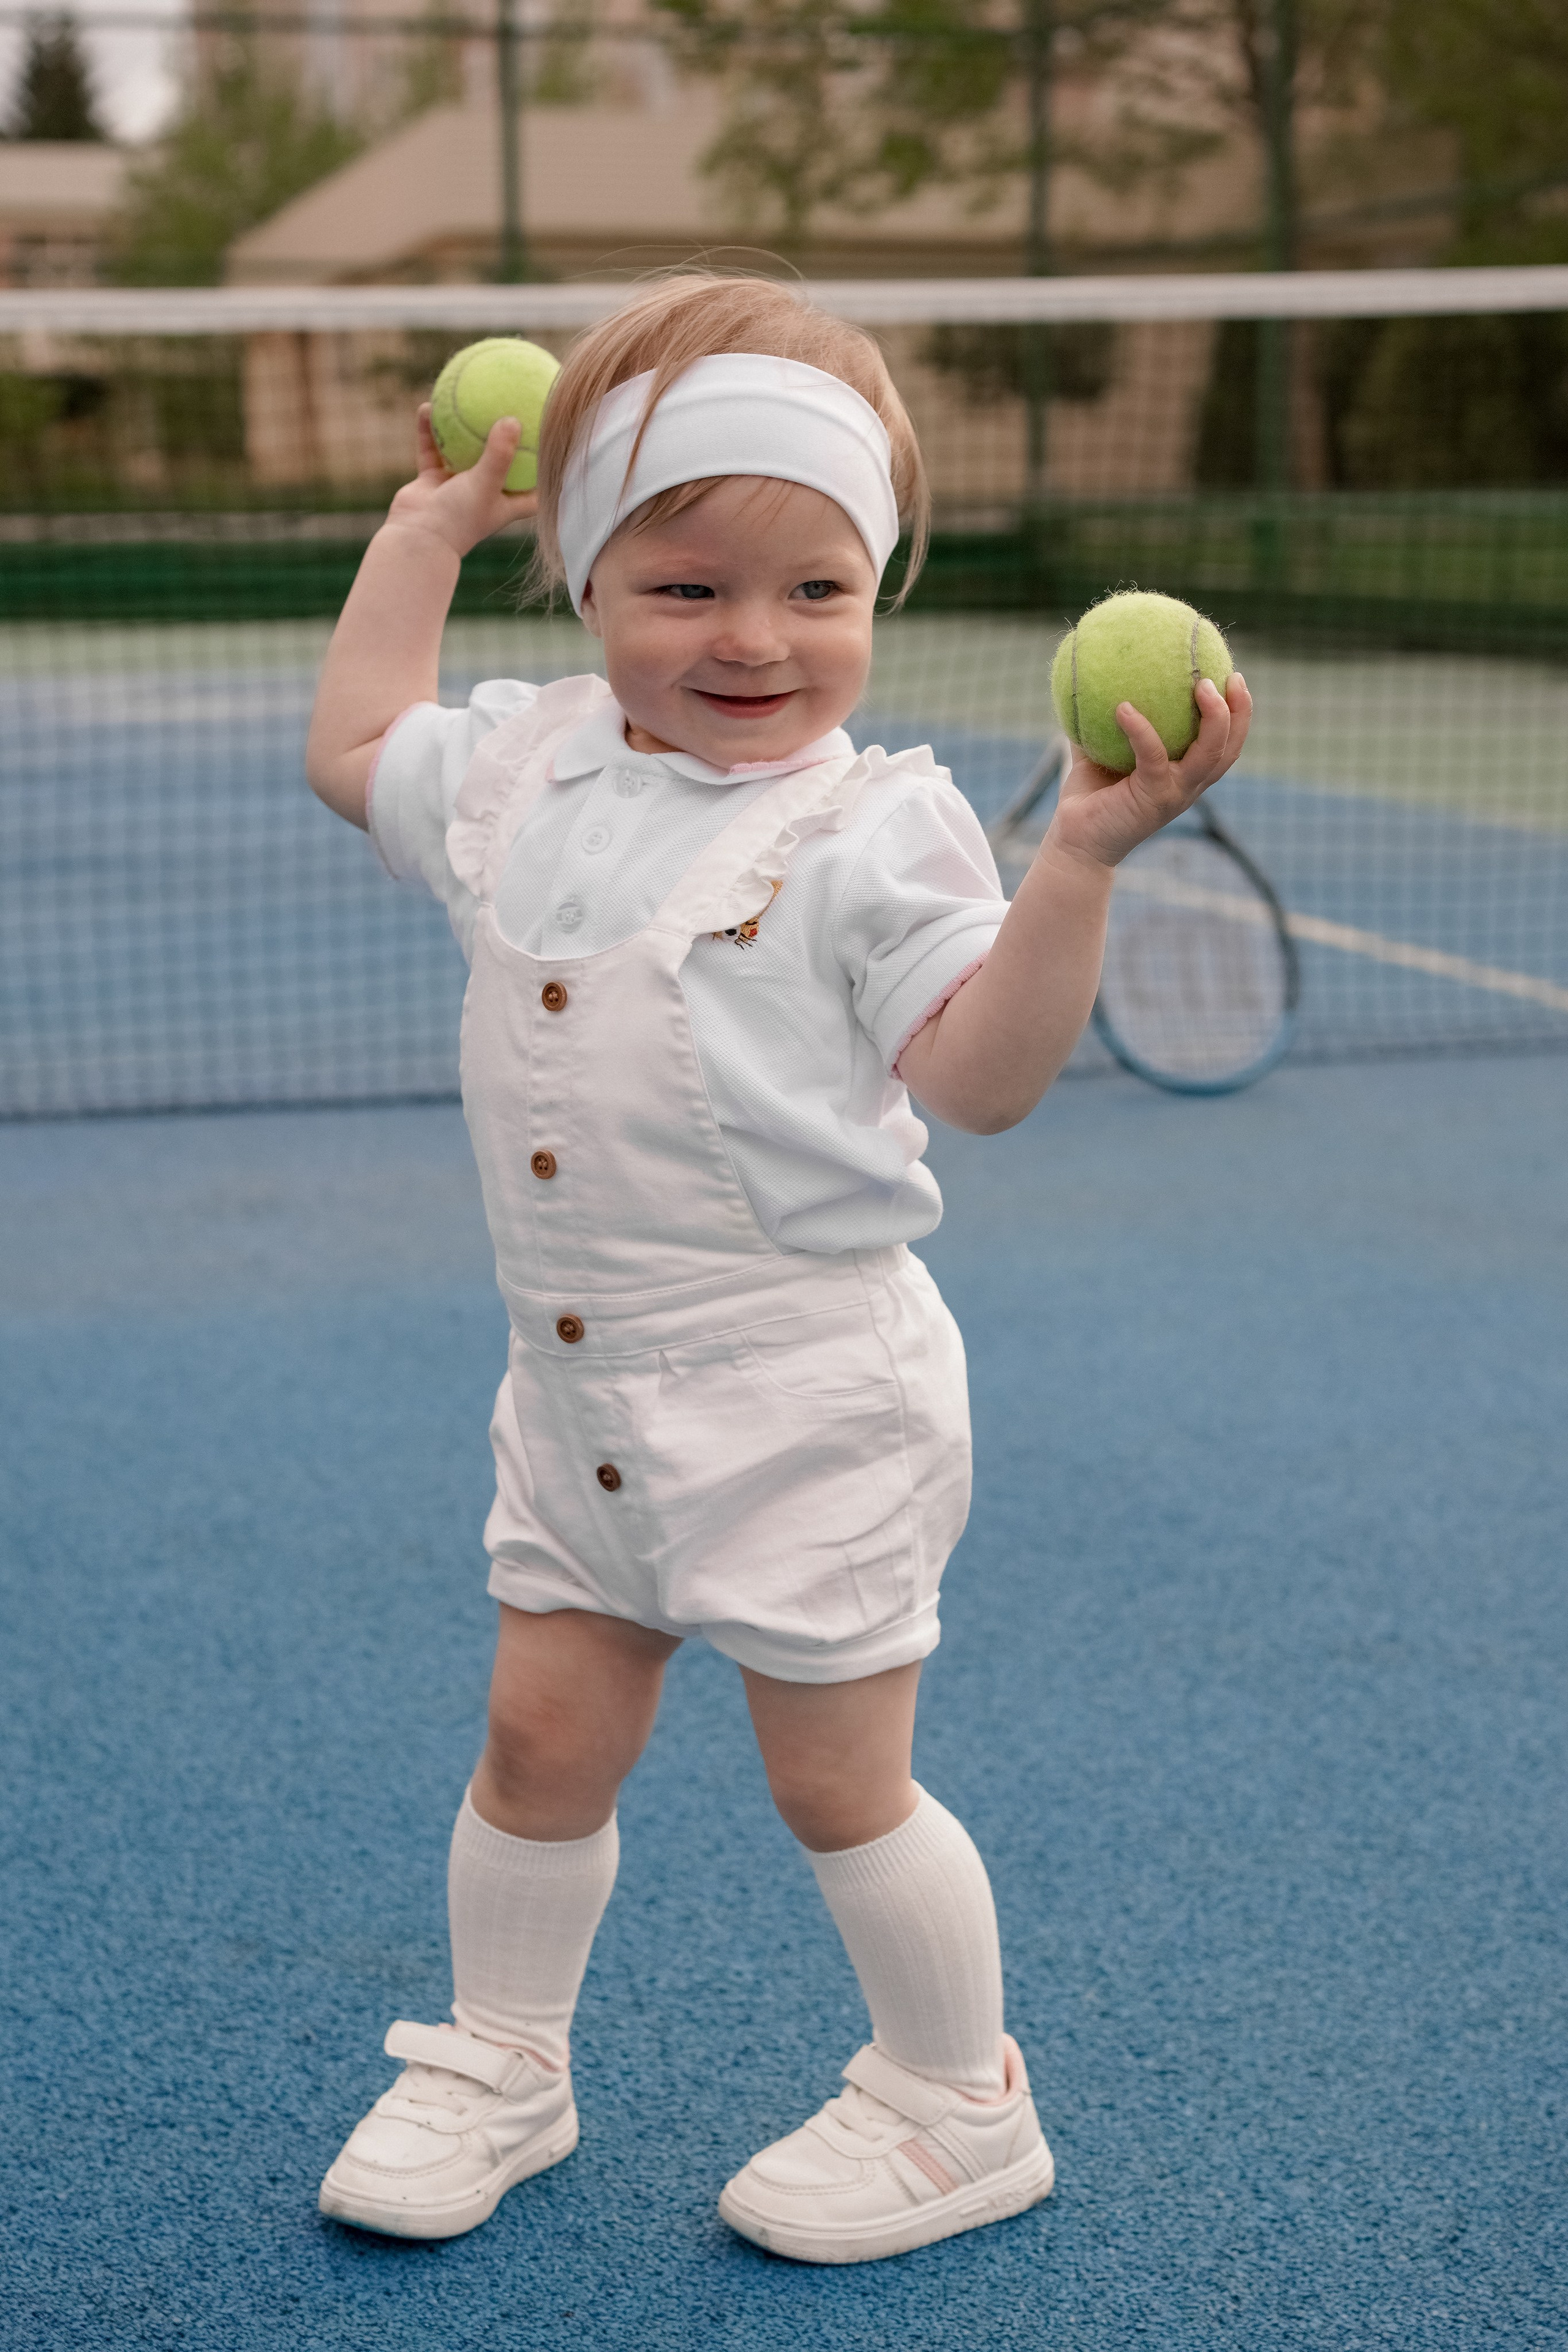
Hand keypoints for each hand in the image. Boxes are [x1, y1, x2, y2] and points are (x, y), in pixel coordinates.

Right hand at [383, 403, 539, 560]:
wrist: (418, 538)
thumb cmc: (459, 517)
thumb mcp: (486, 483)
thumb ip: (500, 453)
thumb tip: (514, 419)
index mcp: (505, 503)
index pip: (534, 488)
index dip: (546, 470)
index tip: (554, 444)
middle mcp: (484, 494)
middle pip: (501, 462)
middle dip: (506, 439)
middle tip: (513, 406)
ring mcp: (457, 486)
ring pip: (463, 450)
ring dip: (463, 427)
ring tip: (467, 397)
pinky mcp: (432, 481)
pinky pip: (432, 449)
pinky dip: (429, 431)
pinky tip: (427, 406)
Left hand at [1046, 671, 1252, 870]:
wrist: (1075, 844)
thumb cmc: (1090, 797)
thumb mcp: (1100, 751)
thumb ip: (1104, 719)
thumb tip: (1098, 676)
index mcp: (1185, 775)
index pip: (1224, 745)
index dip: (1238, 713)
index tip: (1233, 677)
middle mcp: (1187, 786)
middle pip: (1230, 749)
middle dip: (1240, 712)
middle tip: (1233, 676)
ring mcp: (1173, 794)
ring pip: (1210, 755)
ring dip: (1214, 718)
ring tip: (1203, 685)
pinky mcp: (1151, 799)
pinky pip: (1153, 756)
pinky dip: (1141, 730)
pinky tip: (1123, 708)